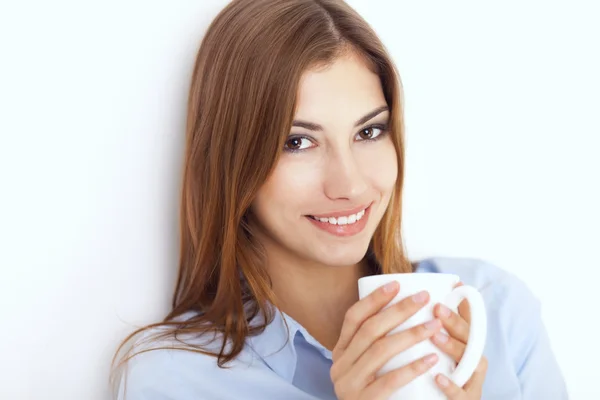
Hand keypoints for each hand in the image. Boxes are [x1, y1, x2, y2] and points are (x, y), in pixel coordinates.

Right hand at [330, 282, 442, 399]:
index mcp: (340, 353)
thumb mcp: (368, 367)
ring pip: (379, 352)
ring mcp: (349, 386)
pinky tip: (430, 358)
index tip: (397, 284)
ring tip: (434, 325)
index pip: (353, 319)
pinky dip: (411, 368)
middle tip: (423, 298)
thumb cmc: (376, 395)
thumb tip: (405, 308)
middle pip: (369, 331)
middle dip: (398, 311)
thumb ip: (377, 345)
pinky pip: (388, 381)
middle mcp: (339, 367)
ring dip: (410, 334)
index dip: (374, 299)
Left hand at [430, 283, 487, 398]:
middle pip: (470, 337)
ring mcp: (471, 382)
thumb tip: (408, 301)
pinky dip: (451, 385)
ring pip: (471, 362)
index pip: (469, 321)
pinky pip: (461, 395)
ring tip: (436, 337)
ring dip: (454, 347)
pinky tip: (438, 377)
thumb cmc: (434, 380)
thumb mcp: (435, 353)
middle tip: (437, 308)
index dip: (465, 302)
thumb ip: (428, 332)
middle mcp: (473, 361)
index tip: (456, 283)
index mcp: (465, 347)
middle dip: (455, 321)